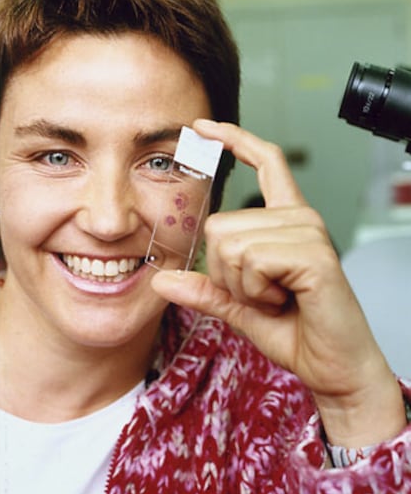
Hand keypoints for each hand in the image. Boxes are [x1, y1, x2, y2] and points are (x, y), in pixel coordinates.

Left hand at [152, 120, 405, 446]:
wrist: (331, 366)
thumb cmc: (294, 332)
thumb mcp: (239, 308)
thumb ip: (205, 290)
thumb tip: (162, 279)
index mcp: (286, 222)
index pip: (266, 163)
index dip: (236, 140)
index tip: (204, 126)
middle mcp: (299, 218)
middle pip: (219, 225)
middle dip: (226, 273)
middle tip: (261, 294)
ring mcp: (308, 232)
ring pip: (231, 245)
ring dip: (242, 286)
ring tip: (276, 298)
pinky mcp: (313, 255)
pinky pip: (252, 262)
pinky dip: (255, 292)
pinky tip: (284, 301)